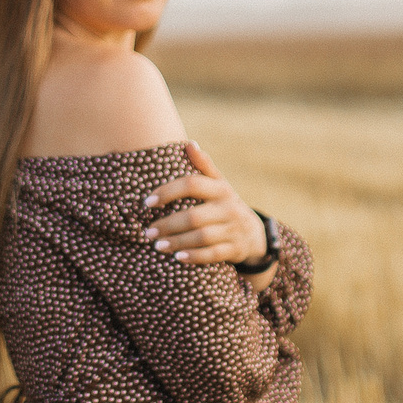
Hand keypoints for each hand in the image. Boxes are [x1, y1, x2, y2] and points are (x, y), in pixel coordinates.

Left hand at [140, 143, 269, 272]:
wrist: (254, 233)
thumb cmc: (226, 205)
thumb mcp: (219, 185)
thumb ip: (204, 166)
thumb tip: (189, 144)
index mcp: (221, 188)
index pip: (192, 184)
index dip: (168, 192)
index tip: (147, 202)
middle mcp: (229, 208)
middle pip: (194, 216)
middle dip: (168, 225)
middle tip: (148, 231)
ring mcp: (233, 229)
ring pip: (202, 237)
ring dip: (177, 242)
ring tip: (157, 245)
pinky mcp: (235, 249)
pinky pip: (212, 254)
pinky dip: (194, 256)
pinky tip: (177, 257)